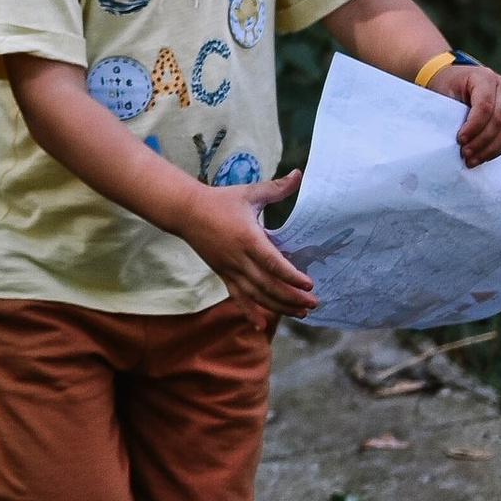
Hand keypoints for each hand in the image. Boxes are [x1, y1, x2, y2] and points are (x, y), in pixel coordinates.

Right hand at [178, 170, 314, 317]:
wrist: (187, 212)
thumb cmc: (221, 200)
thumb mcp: (250, 192)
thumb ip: (276, 188)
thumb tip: (299, 174)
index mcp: (247, 238)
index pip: (273, 263)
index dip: (291, 276)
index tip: (309, 283)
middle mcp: (238, 258)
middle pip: (267, 285)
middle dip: (292, 297)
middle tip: (313, 303)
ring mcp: (229, 269)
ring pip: (256, 295)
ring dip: (279, 307)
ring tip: (300, 312)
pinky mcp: (223, 275)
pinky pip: (237, 297)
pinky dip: (249, 312)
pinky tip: (260, 326)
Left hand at [431, 59, 500, 164]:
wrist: (452, 78)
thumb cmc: (445, 85)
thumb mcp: (444, 92)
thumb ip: (451, 111)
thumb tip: (455, 140)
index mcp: (484, 77)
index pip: (485, 106)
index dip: (474, 126)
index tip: (460, 140)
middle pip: (498, 119)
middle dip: (481, 141)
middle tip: (465, 155)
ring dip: (489, 149)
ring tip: (471, 161)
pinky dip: (495, 149)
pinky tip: (481, 157)